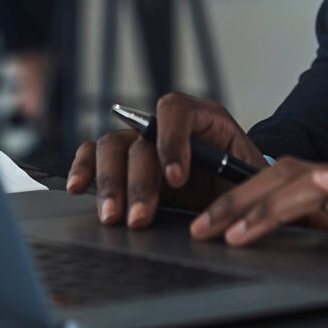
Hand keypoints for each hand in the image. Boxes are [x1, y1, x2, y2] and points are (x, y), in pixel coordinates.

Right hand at [66, 92, 262, 228]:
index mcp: (202, 118)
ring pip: (111, 148)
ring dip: (109, 183)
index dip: (172, 141)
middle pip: (138, 138)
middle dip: (138, 180)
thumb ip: (237, 183)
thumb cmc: (243, 183)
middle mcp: (165, 127)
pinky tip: (79, 189)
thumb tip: (222, 207)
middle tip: (140, 217)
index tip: (176, 179)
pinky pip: (93, 156)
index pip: (175, 110)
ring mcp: (140, 142)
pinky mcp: (122, 164)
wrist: (234, 194)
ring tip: (112, 216)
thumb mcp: (249, 179)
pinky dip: (84, 170)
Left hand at [191, 157, 327, 252]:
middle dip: (241, 201)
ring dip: (276, 204)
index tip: (203, 227)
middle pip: (285, 177)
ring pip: (316, 181)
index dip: (236, 201)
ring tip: (243, 227)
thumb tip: (242, 243)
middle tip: (207, 228)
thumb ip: (299, 239)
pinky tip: (325, 183)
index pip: (273, 184)